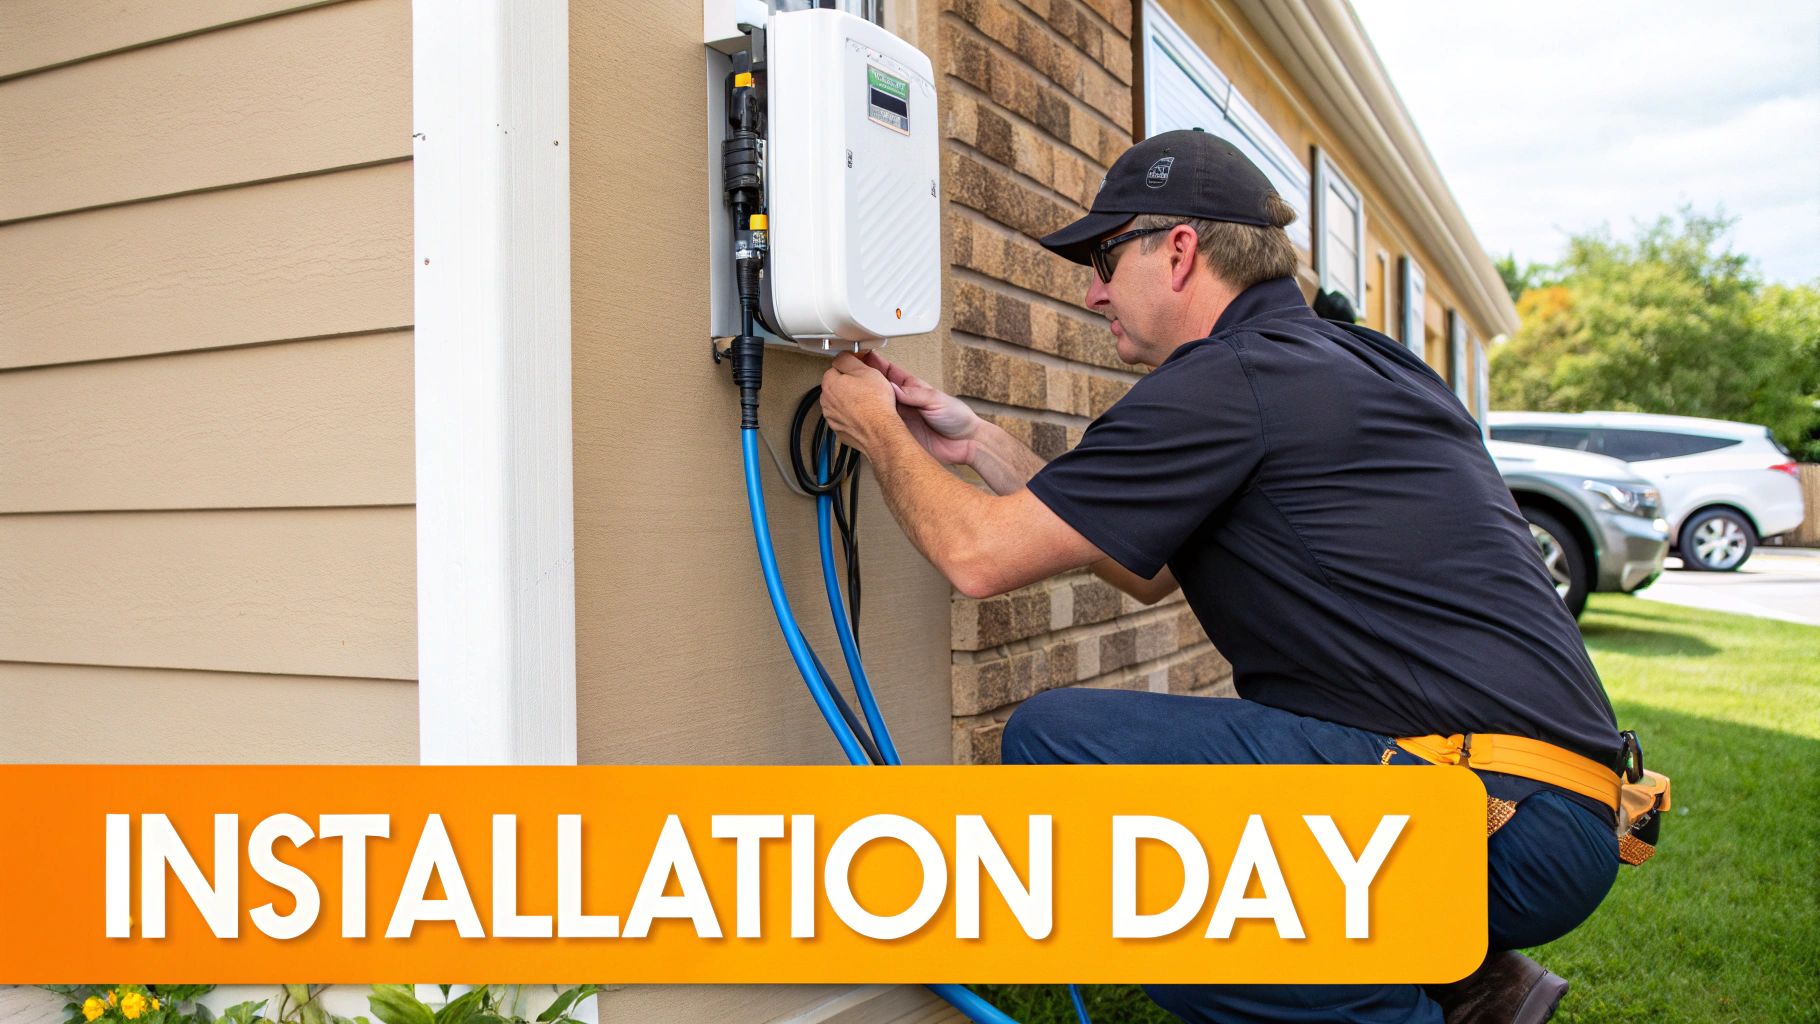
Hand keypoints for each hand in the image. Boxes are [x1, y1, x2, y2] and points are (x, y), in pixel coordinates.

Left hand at [818, 352, 899, 456]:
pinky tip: (864, 414)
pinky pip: (844, 418)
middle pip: (837, 386)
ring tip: (866, 402)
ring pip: (840, 403)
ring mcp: (832, 417)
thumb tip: (844, 356)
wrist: (880, 431)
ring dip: (850, 401)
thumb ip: (849, 360)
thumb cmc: (875, 404)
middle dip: (849, 385)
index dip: (851, 368)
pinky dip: (852, 416)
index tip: (860, 371)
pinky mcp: (839, 429)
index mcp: (830, 383)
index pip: (836, 368)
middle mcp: (827, 401)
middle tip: (866, 387)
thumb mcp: (865, 370)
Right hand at [861, 351, 980, 465]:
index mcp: (911, 387)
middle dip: (863, 382)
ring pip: (876, 408)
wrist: (965, 444)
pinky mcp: (899, 435)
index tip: (859, 357)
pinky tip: (863, 421)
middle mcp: (903, 402)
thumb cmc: (957, 417)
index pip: (887, 371)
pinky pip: (882, 428)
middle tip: (849, 377)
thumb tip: (893, 387)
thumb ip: (915, 394)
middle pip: (877, 389)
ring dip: (865, 404)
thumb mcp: (936, 399)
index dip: (873, 363)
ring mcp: (899, 418)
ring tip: (851, 398)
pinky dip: (872, 424)